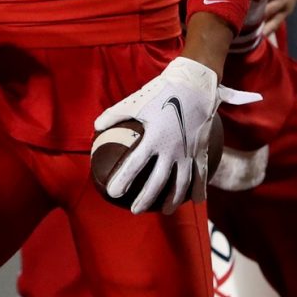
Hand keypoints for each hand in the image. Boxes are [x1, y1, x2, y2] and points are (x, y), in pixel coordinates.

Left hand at [93, 57, 251, 214]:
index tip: (112, 193)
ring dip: (173, 200)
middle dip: (145, 199)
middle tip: (135, 210)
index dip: (122, 180)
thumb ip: (114, 114)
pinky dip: (199, 189)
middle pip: (158, 182)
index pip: (134, 165)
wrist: (196, 85)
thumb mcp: (135, 101)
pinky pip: (201, 173)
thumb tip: (95, 126)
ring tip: (164, 211)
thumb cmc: (162, 92)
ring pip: (181, 183)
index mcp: (153, 139)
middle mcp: (171, 150)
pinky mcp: (201, 150)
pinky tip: (196, 201)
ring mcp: (188, 152)